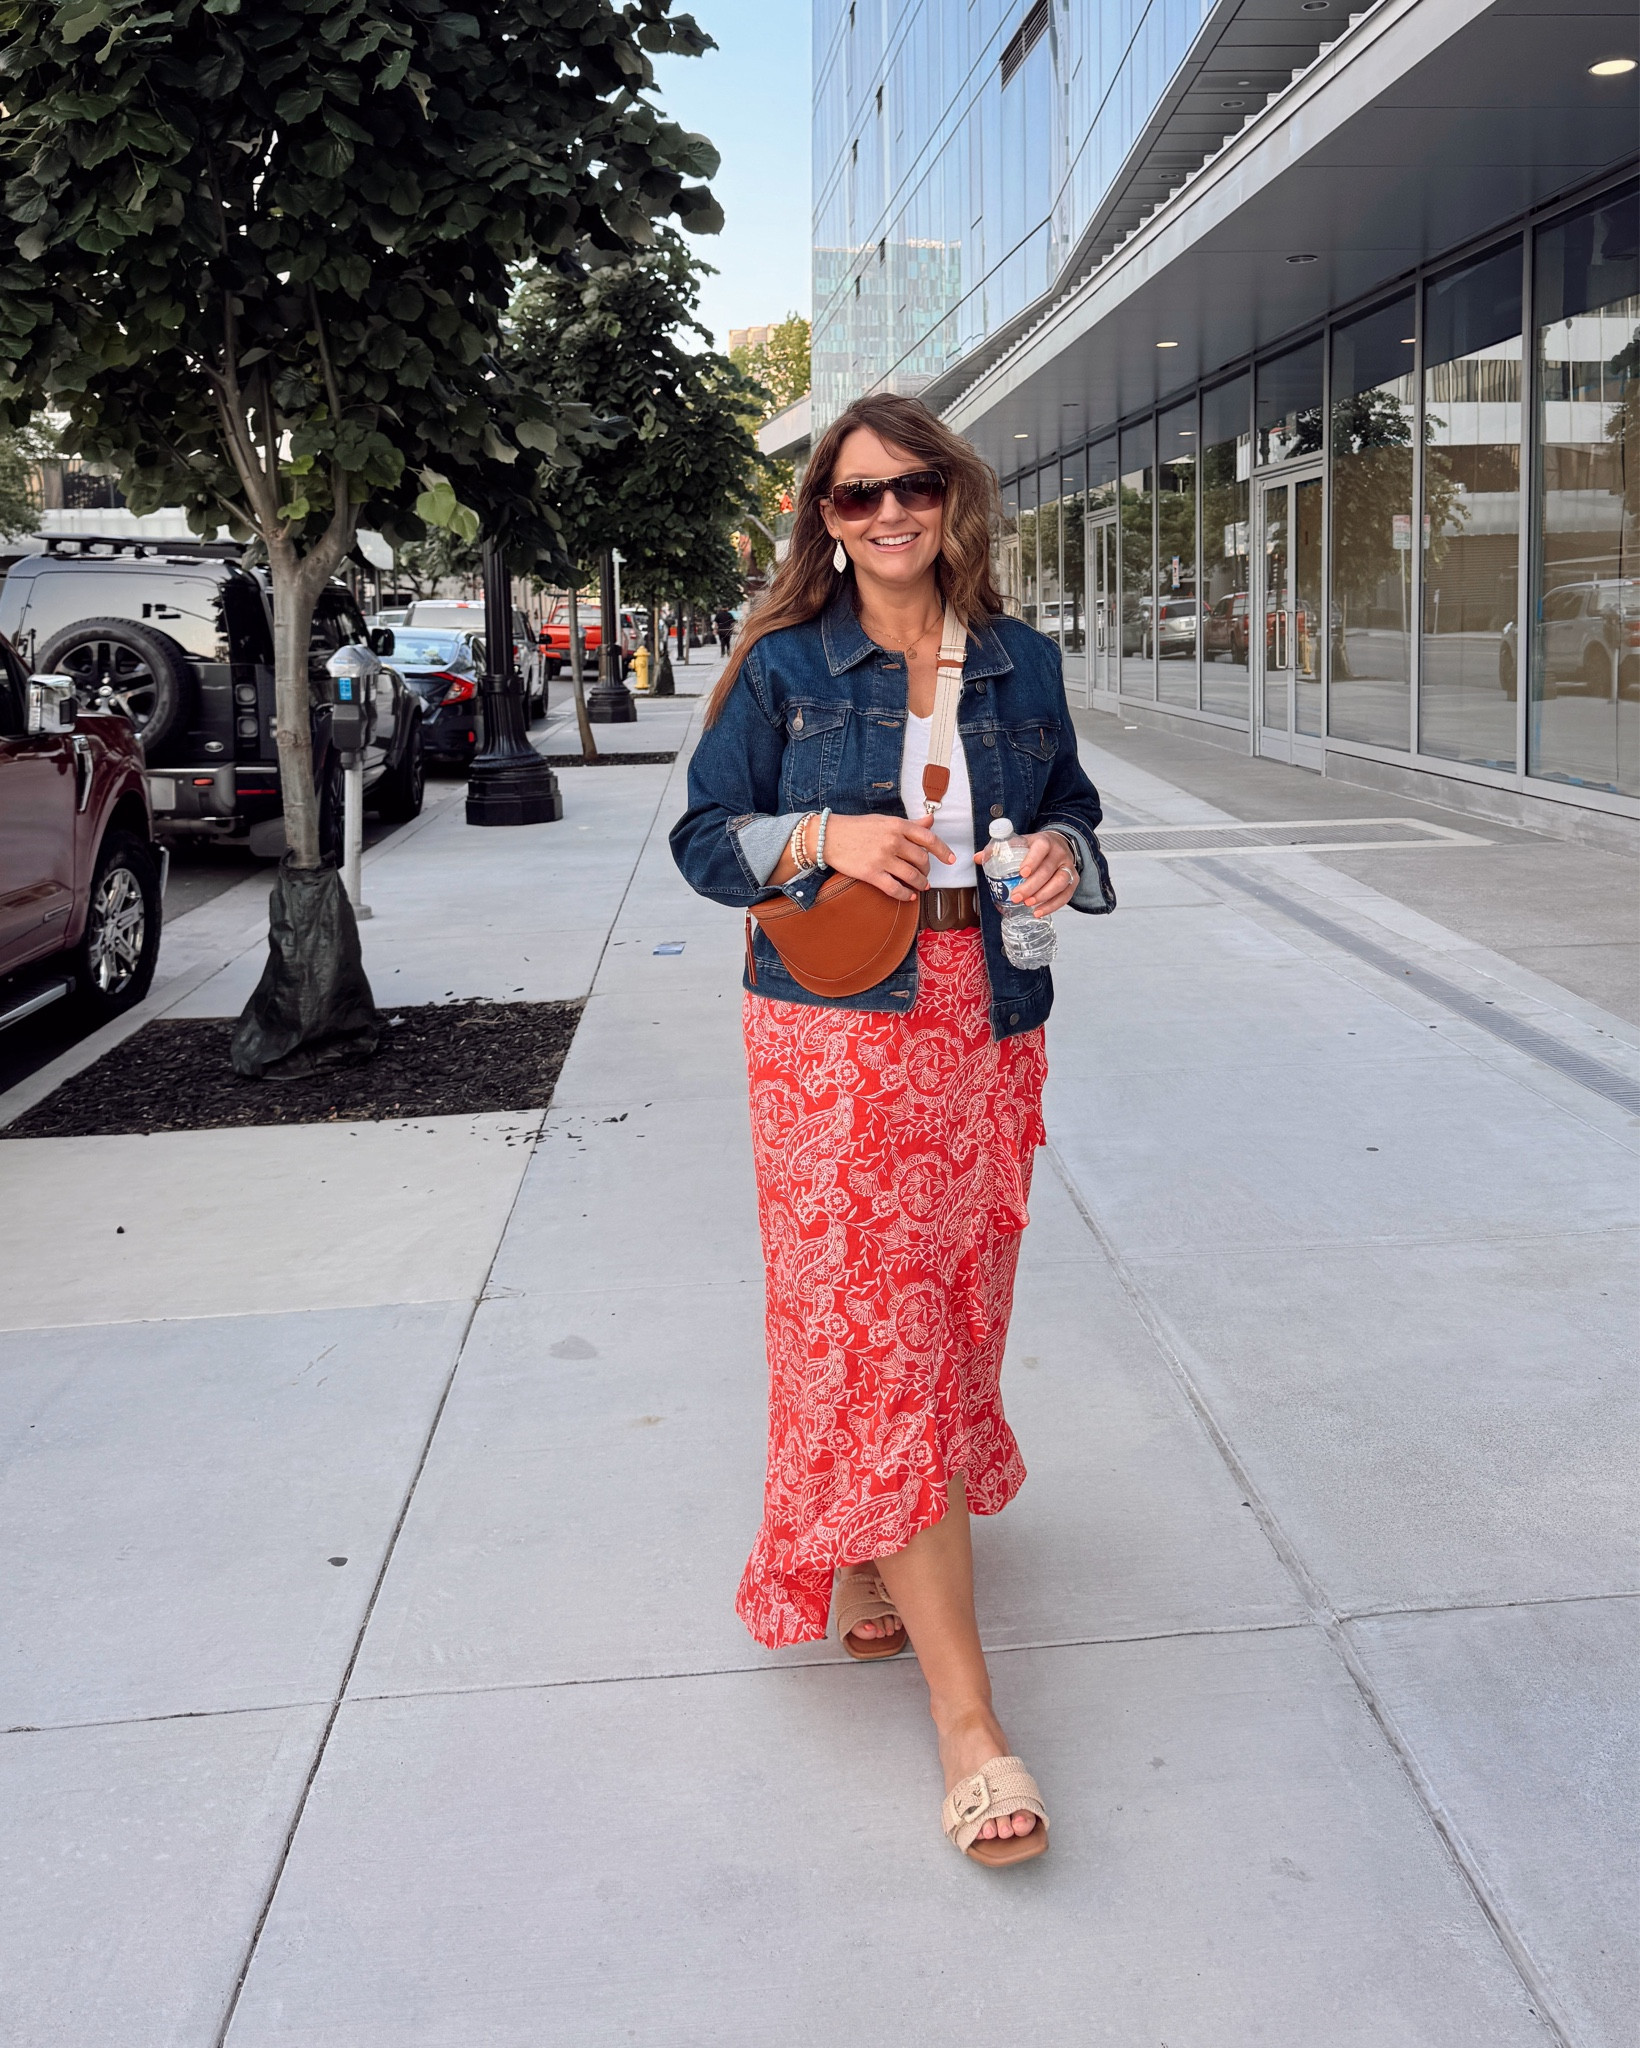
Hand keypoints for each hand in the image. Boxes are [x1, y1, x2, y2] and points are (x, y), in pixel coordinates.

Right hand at [823, 812, 956, 901]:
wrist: (829, 837)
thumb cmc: (857, 828)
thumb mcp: (885, 821)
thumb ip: (910, 824)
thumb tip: (931, 820)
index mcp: (898, 825)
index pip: (929, 838)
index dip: (943, 851)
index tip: (951, 859)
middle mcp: (893, 841)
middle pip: (922, 860)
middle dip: (927, 870)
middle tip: (925, 874)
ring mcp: (883, 858)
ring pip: (912, 876)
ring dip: (920, 884)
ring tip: (921, 887)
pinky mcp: (872, 874)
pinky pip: (895, 888)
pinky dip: (905, 895)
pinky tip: (908, 896)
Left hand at [974, 829, 1078, 917]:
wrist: (1059, 845)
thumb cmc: (1035, 847)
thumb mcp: (1019, 843)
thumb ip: (998, 850)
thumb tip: (977, 858)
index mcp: (1044, 841)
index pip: (1041, 848)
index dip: (1032, 860)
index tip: (1021, 872)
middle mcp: (1059, 853)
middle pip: (1048, 870)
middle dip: (1032, 886)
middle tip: (1016, 897)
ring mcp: (1068, 867)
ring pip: (1061, 882)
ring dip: (1044, 896)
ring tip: (1028, 905)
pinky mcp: (1074, 880)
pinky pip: (1066, 895)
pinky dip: (1053, 905)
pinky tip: (1039, 912)